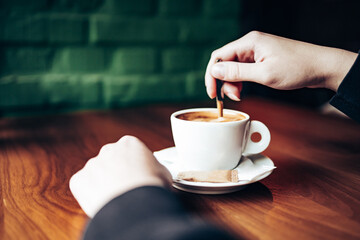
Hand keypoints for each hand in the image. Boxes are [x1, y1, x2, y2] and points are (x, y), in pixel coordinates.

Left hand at [69, 135, 171, 217]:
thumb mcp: (163, 172)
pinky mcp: (79, 180)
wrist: (135, 206)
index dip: (135, 165)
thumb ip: (154, 166)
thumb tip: (153, 172)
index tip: (138, 176)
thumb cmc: (152, 187)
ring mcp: (92, 164)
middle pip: (111, 160)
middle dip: (116, 173)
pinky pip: (83, 187)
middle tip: (126, 189)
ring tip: (116, 199)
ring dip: (103, 184)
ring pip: (96, 174)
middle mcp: (108, 150)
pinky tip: (104, 202)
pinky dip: (90, 195)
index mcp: (129, 143)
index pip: (130, 151)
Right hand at [205, 31, 356, 99]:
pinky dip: (241, 81)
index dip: (212, 75)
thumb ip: (237, 73)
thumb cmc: (297, 68)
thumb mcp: (264, 74)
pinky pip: (243, 69)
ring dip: (232, 83)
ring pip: (233, 67)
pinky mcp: (262, 59)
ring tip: (239, 96)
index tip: (212, 93)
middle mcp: (251, 44)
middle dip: (224, 81)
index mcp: (250, 42)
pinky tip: (243, 90)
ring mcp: (256, 51)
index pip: (219, 56)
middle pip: (225, 62)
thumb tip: (215, 71)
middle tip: (232, 97)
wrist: (321, 67)